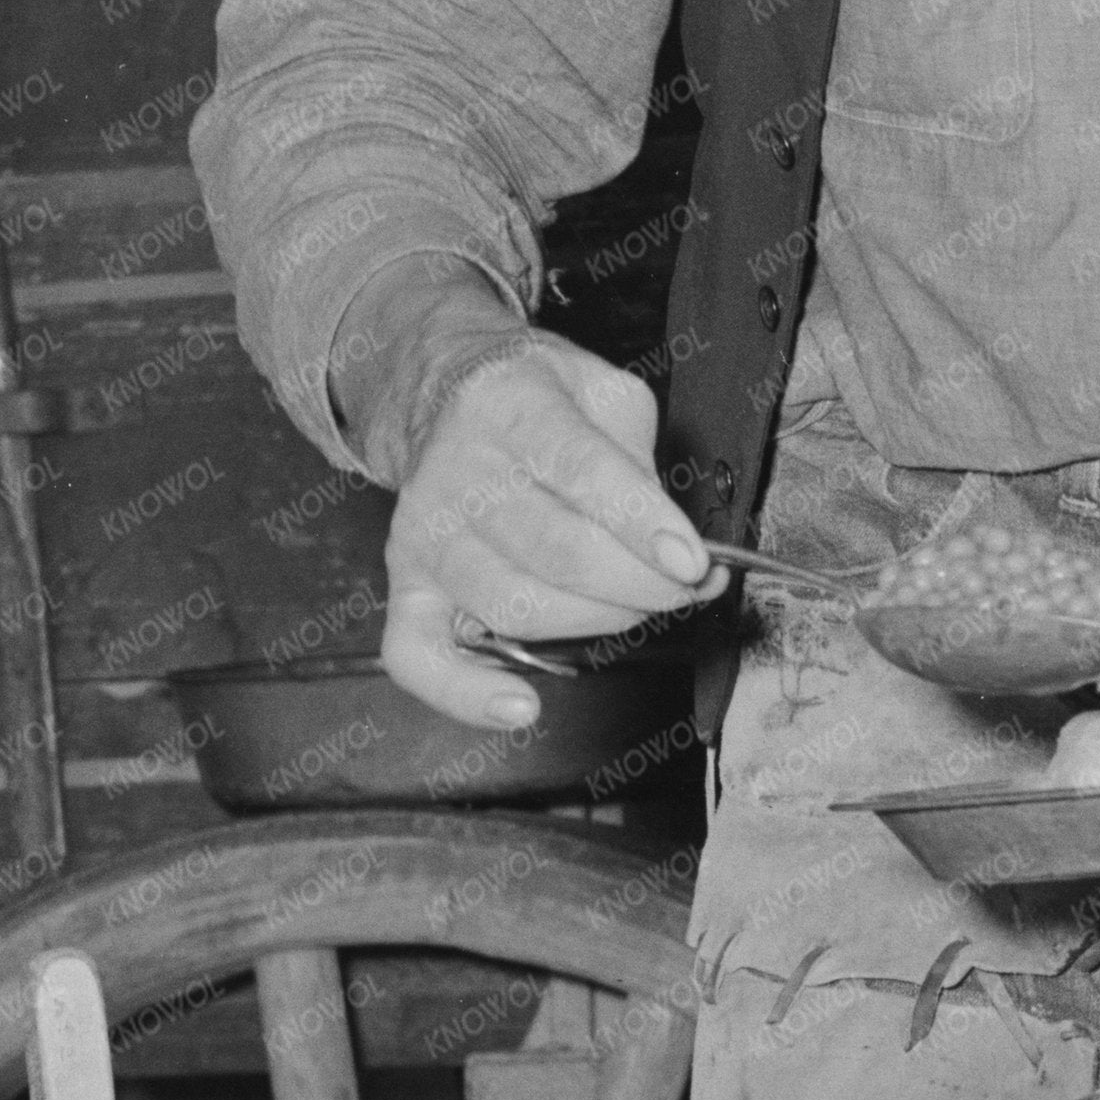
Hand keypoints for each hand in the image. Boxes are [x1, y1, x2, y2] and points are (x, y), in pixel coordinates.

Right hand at [376, 334, 707, 726]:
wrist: (449, 393)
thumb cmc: (542, 403)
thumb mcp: (604, 395)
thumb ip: (643, 462)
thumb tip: (683, 552)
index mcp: (511, 408)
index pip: (581, 471)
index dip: (642, 524)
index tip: (693, 563)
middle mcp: (457, 473)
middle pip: (556, 551)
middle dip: (640, 584)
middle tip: (683, 587)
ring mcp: (425, 535)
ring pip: (514, 606)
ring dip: (594, 623)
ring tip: (637, 608)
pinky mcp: (406, 585)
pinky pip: (417, 655)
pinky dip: (463, 693)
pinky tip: (520, 705)